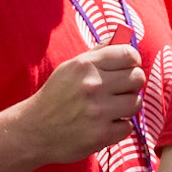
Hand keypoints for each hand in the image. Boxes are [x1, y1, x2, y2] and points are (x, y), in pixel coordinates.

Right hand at [16, 46, 145, 165]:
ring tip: (112, 109)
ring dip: (127, 106)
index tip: (128, 69)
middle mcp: (93, 85)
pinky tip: (104, 125)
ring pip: (136, 102)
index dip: (133, 62)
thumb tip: (125, 36)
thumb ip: (98, 52)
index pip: (129, 55)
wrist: (33, 131)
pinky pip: (128, 126)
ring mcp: (98, 111)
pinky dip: (119, 127)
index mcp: (85, 65)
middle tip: (120, 91)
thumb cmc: (55, 97)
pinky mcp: (101, 135)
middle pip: (137, 78)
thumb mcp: (70, 68)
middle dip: (132, 84)